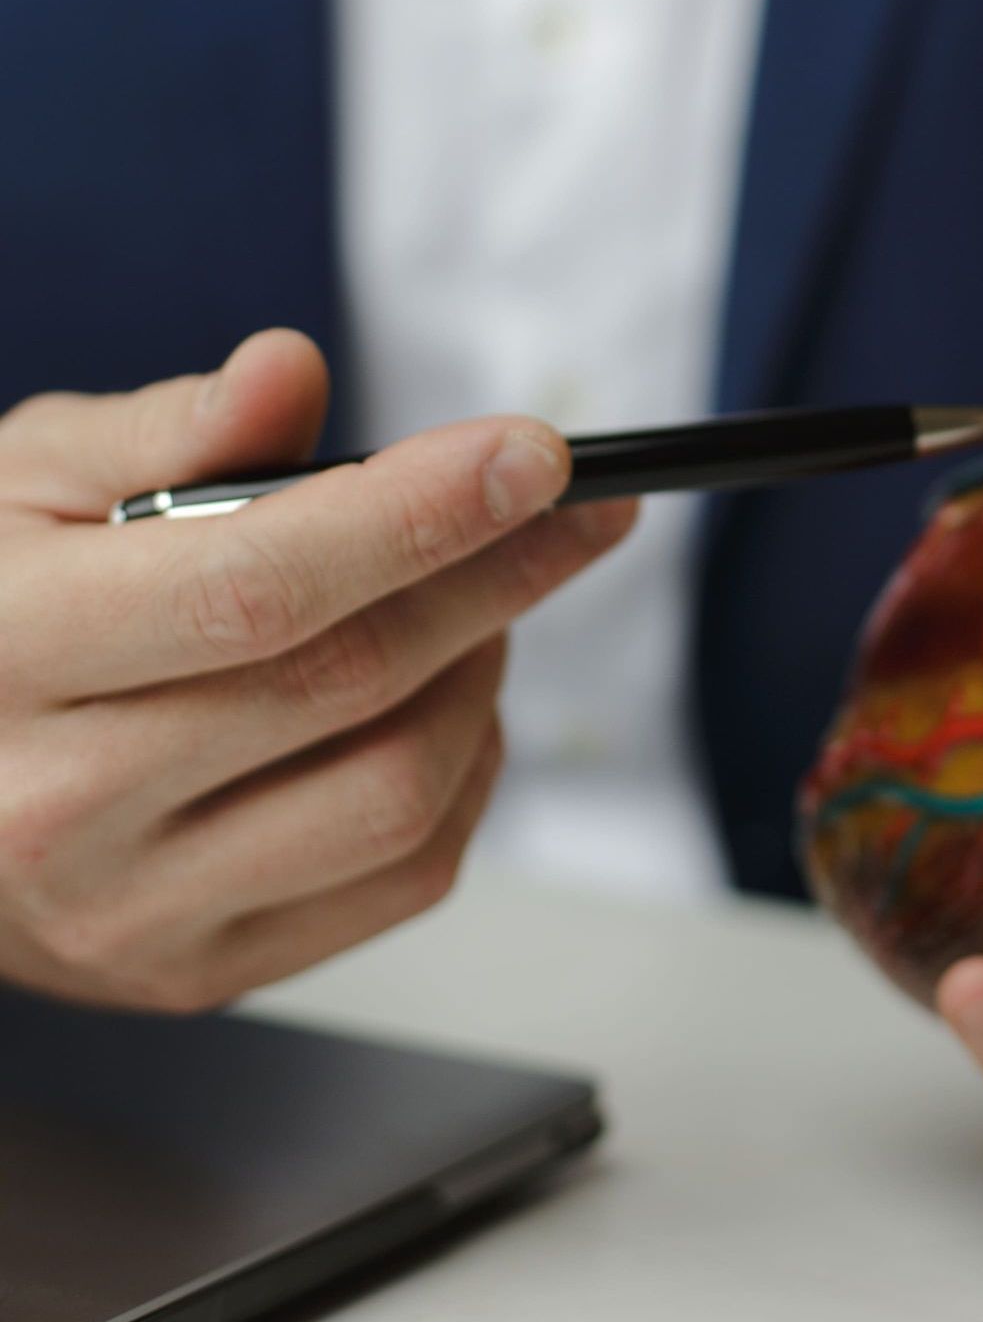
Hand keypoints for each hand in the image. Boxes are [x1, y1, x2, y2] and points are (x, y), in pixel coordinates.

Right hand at [0, 330, 635, 1009]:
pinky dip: (466, 775)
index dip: (418, 514)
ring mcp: (134, 912)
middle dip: (496, 579)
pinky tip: (448, 705)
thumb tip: (289, 372)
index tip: (536, 456)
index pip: (257, 585)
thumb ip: (160, 430)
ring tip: (479, 604)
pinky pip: (403, 876)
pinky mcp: (202, 971)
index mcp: (6, 654)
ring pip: (398, 793)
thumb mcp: (20, 486)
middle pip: (351, 685)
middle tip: (567, 513)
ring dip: (482, 681)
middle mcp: (61, 808)